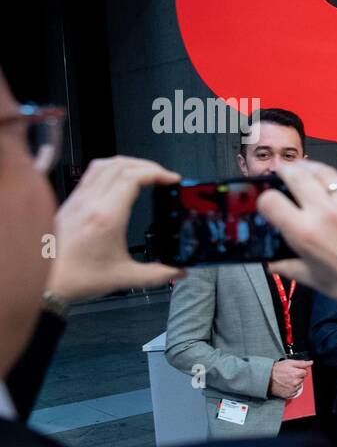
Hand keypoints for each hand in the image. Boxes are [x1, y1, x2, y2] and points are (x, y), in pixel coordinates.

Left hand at [45, 156, 184, 301]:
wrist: (46, 283)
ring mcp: (78, 201)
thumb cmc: (77, 278)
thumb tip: (179, 271)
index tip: (171, 179)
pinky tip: (118, 181)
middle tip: (162, 175)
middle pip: (120, 165)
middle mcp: (90, 203)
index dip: (156, 173)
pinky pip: (91, 174)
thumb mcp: (125, 277)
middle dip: (147, 166)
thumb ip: (158, 275)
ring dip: (128, 163)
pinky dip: (110, 170)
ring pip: (103, 164)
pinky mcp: (70, 204)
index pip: (132, 178)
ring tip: (143, 172)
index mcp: (106, 217)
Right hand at [258, 160, 336, 310]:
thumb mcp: (314, 279)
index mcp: (305, 233)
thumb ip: (289, 267)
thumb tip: (273, 262)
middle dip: (284, 171)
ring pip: (321, 170)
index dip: (265, 199)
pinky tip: (332, 186)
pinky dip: (334, 180)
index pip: (270, 200)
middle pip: (294, 174)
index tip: (269, 201)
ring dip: (308, 168)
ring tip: (304, 171)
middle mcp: (324, 212)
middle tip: (282, 173)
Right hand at [269, 358, 311, 398]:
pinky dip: (291, 389)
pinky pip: (294, 392)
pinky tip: (286, 385)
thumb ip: (301, 363)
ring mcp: (292, 389)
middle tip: (289, 375)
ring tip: (286, 380)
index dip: (300, 370)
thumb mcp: (289, 362)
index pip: (305, 372)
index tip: (295, 370)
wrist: (266, 379)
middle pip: (302, 379)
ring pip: (299, 385)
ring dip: (295, 383)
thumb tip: (310, 362)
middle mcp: (295, 382)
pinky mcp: (289, 394)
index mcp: (296, 374)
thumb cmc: (276, 370)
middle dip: (298, 377)